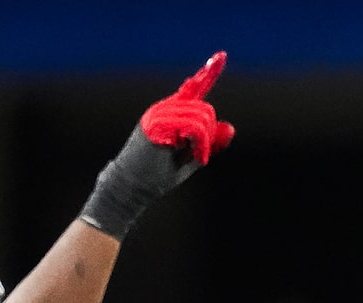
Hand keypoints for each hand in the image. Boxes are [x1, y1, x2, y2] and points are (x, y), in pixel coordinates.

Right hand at [78, 53, 235, 238]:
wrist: (134, 187)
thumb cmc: (160, 175)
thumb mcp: (192, 156)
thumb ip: (209, 141)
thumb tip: (229, 126)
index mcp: (173, 112)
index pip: (193, 88)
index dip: (208, 73)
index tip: (221, 56)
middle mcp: (165, 108)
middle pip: (205, 108)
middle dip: (209, 135)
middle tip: (200, 155)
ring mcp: (159, 113)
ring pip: (201, 117)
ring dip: (205, 143)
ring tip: (196, 158)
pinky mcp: (156, 123)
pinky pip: (192, 126)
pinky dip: (200, 144)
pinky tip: (195, 157)